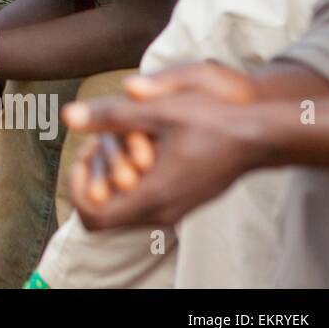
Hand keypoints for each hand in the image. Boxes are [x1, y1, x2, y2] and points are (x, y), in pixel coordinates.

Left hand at [65, 68, 262, 230]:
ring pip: (123, 208)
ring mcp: (174, 212)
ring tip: (116, 141)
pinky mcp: (183, 204)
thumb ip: (111, 116)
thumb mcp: (158, 111)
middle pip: (103, 214)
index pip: (91, 215)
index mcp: (153, 196)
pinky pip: (143, 202)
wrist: (261, 136)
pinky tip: (139, 146)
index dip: (77, 186)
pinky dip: (132, 179)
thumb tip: (67, 116)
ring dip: (112, 177)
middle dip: (92, 178)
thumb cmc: (213, 120)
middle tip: (95, 144)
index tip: (84, 153)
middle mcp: (162, 212)